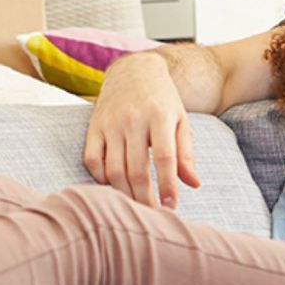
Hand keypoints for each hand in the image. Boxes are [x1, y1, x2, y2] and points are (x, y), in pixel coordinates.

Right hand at [84, 52, 201, 207]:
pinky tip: (114, 185)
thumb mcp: (180, 121)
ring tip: (135, 204)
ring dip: (124, 193)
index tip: (170, 206)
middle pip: (136, 169)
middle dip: (144, 197)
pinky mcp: (93, 127)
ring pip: (113, 170)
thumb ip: (185, 153)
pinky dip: (101, 179)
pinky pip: (92, 160)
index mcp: (159, 116)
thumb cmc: (162, 100)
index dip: (166, 185)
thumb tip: (193, 184)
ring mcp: (110, 123)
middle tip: (152, 213)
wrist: (134, 70)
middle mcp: (133, 119)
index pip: (164, 158)